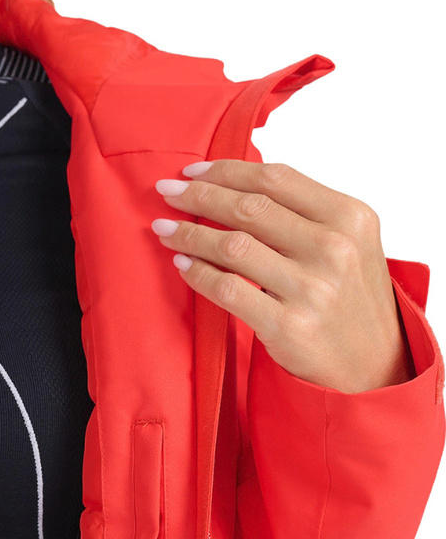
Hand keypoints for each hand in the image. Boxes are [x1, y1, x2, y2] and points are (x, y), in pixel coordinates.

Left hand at [151, 159, 414, 393]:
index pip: (274, 179)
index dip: (225, 170)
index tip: (193, 170)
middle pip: (247, 207)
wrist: (374, 368)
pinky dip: (197, 272)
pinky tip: (182, 263)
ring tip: (165, 228)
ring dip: (189, 233)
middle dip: (198, 195)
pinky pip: (227, 288)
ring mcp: (312, 287)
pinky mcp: (288, 325)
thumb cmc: (351, 300)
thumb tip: (232, 183)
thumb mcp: (349, 243)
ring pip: (231, 244)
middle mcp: (333, 247)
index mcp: (349, 216)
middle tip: (168, 192)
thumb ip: (303, 212)